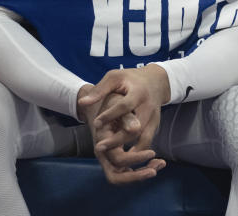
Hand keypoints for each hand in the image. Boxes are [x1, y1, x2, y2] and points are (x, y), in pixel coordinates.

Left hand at [77, 65, 169, 183]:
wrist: (156, 81)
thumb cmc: (130, 79)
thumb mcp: (115, 77)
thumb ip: (100, 90)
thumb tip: (82, 103)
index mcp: (138, 92)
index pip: (124, 106)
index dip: (110, 116)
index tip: (95, 124)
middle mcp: (149, 107)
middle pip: (135, 128)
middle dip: (117, 140)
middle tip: (99, 147)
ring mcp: (154, 118)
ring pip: (143, 139)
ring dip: (129, 152)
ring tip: (112, 160)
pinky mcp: (155, 126)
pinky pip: (147, 142)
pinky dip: (137, 153)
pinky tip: (123, 159)